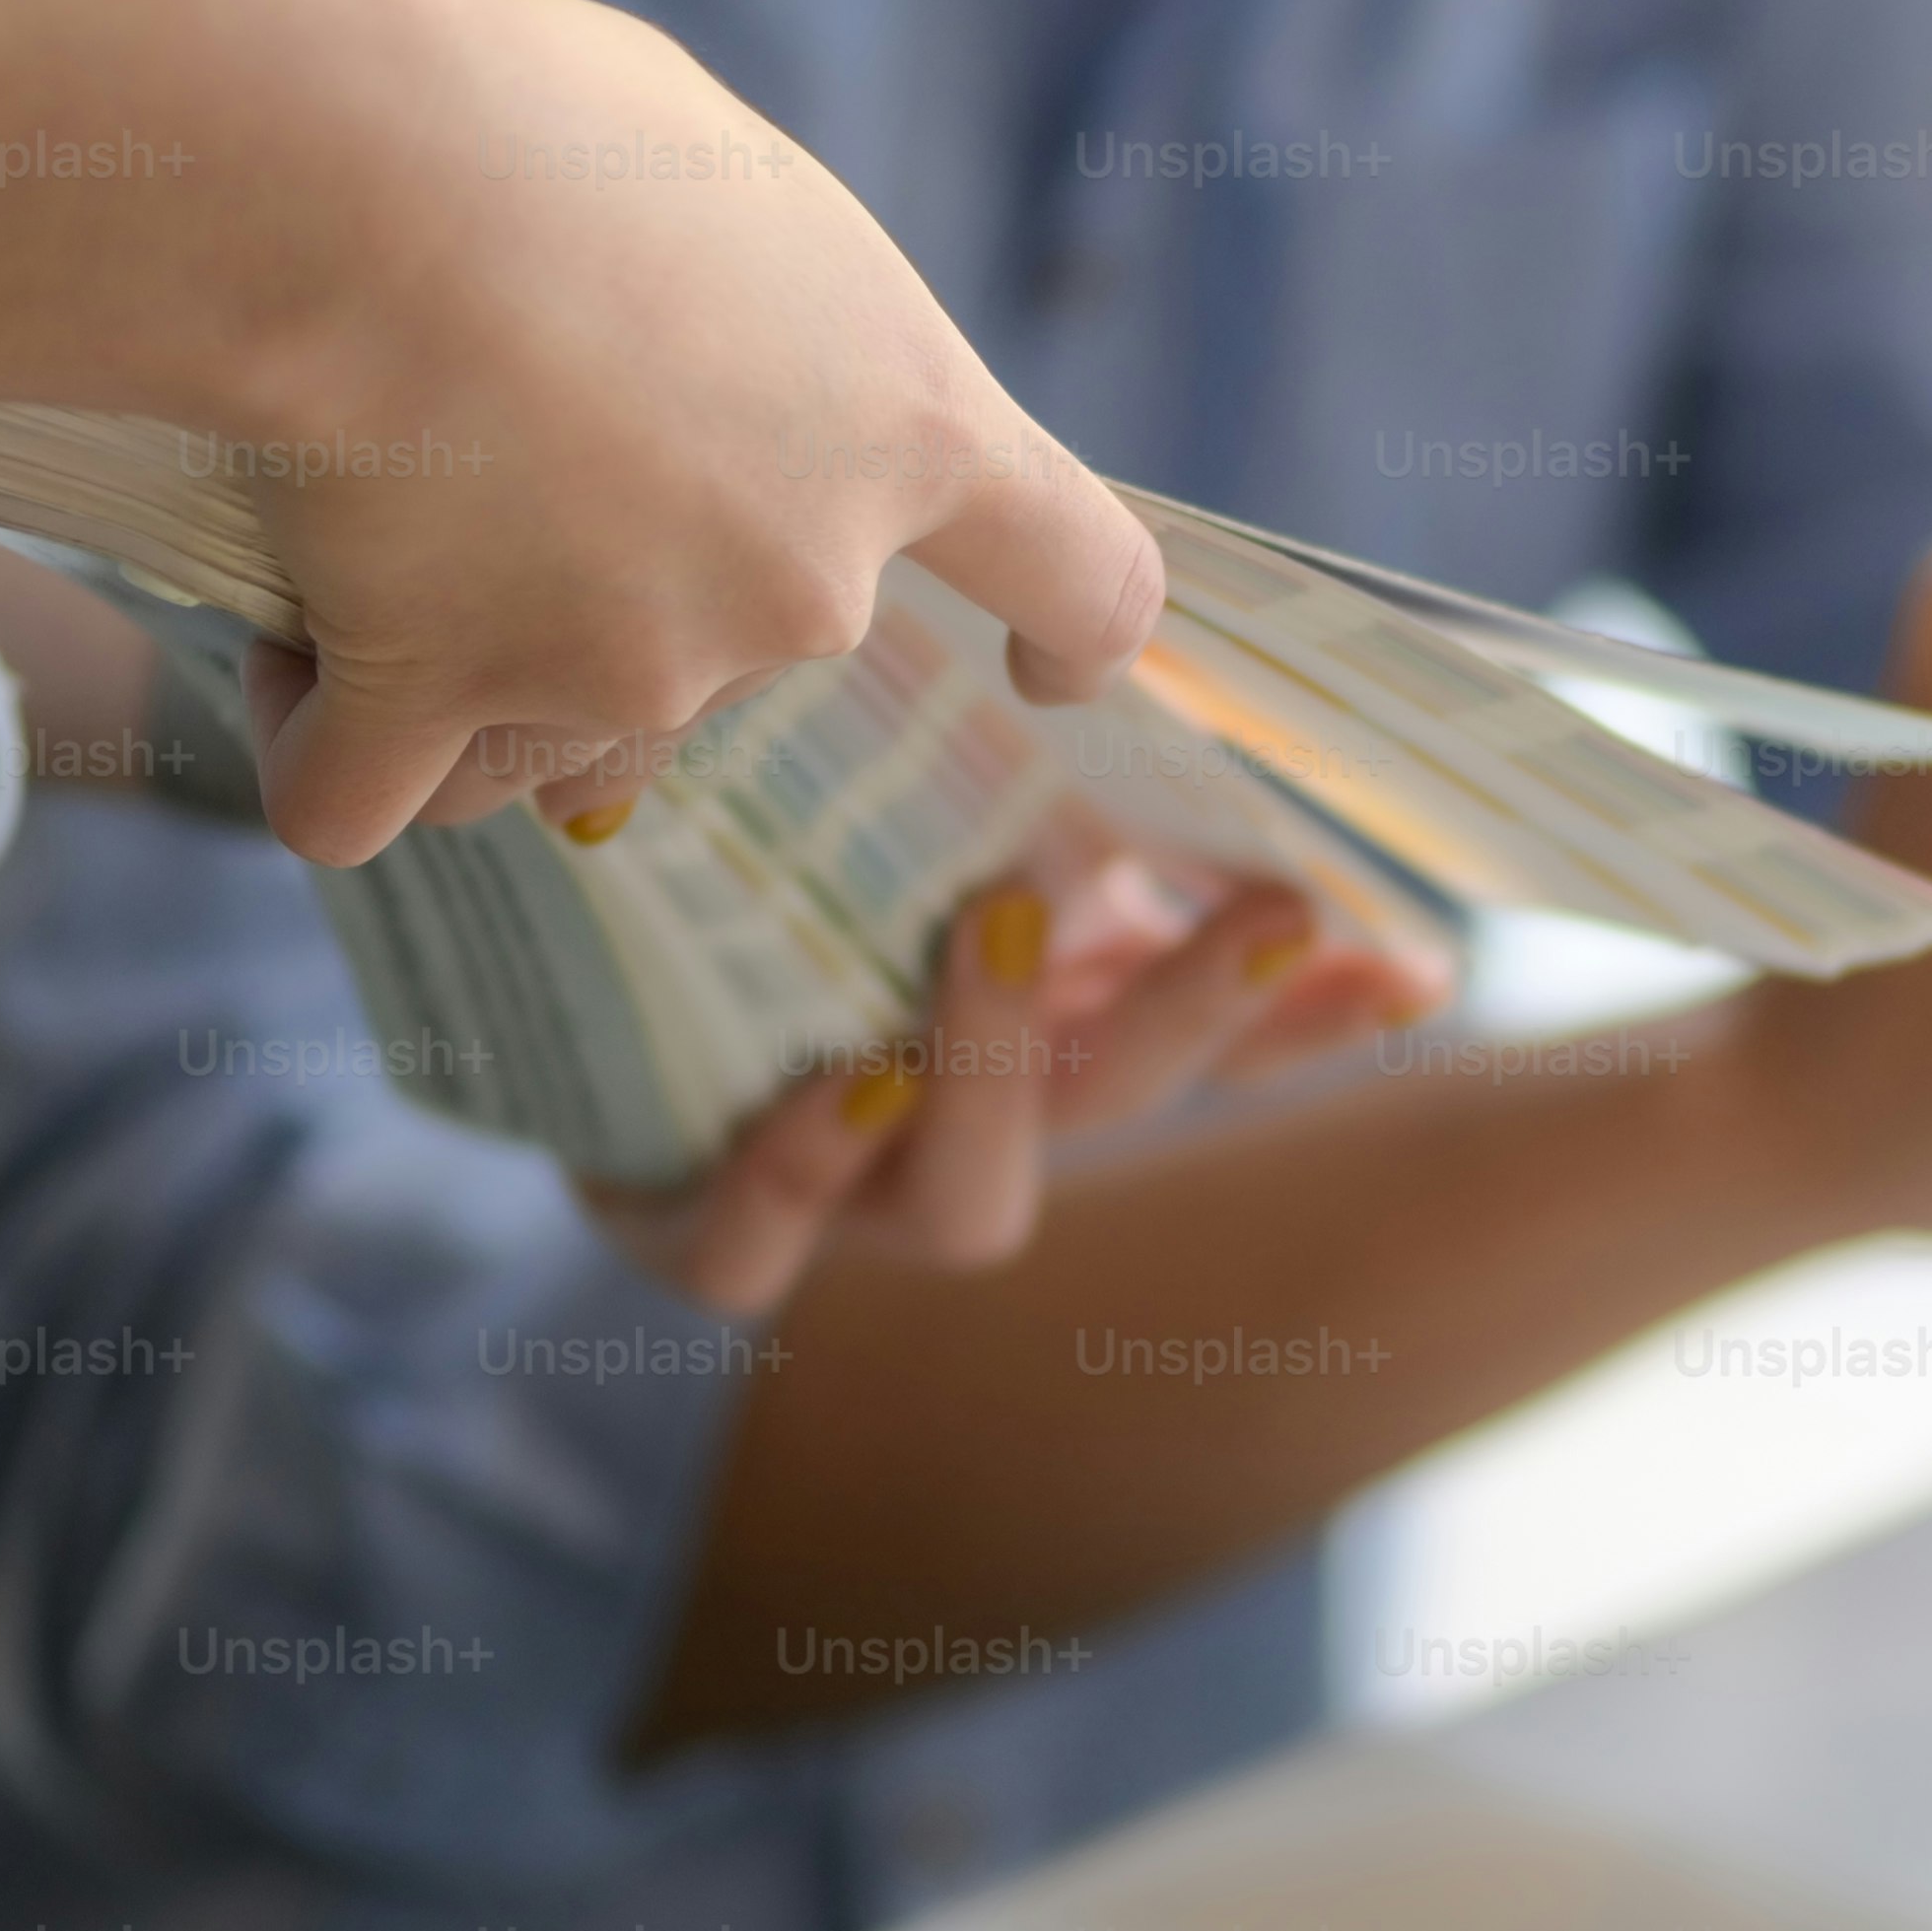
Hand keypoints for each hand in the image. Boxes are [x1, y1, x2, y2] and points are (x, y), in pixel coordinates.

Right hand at [231, 0, 1166, 860]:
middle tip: (483, 445)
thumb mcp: (721, 182)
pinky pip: (371, 798)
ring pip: (548, 739)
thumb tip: (701, 362)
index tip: (1045, 671)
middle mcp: (802, 581)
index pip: (1084, 572)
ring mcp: (629, 669)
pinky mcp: (444, 710)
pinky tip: (291, 675)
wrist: (345, 168)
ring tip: (361, 531)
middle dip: (613, 591)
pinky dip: (325, 753)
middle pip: (728, 654)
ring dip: (468, 679)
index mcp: (908, 424)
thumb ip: (767, 317)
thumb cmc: (530, 113)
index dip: (1073, 632)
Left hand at [577, 849, 1431, 1313]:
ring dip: (999, 1074)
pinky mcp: (695, 1233)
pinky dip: (800, 1170)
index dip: (1310, 1011)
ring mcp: (839, 1200)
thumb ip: (1060, 782)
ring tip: (995, 932)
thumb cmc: (743, 876)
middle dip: (1195, 1010)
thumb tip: (1210, 681)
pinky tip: (834, 1081)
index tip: (1405, 953)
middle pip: (1114, 1107)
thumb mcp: (905, 802)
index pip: (1210, 1040)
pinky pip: (752, 1248)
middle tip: (1259, 904)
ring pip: (965, 1211)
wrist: (527, 968)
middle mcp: (956, 1130)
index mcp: (1029, 1033)